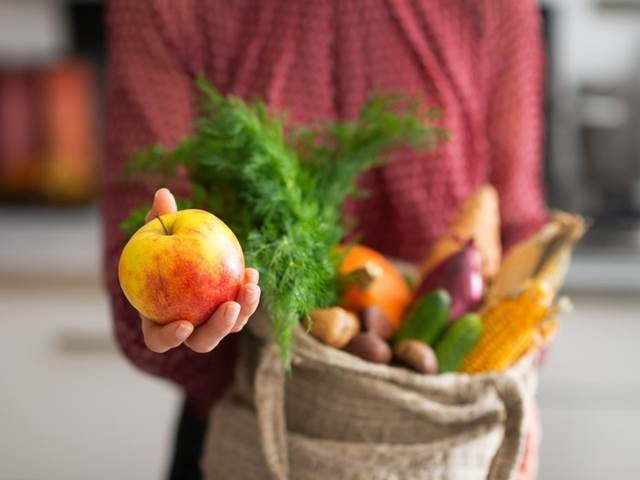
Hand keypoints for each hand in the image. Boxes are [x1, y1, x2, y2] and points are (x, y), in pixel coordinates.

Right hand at [140, 188, 260, 353]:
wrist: (180, 256)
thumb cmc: (158, 247)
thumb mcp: (155, 233)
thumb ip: (158, 219)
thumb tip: (163, 193)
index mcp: (158, 321)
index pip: (159, 340)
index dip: (170, 337)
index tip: (184, 324)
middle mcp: (186, 329)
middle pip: (202, 341)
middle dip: (219, 328)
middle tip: (230, 307)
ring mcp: (210, 323)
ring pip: (229, 328)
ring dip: (243, 310)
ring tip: (250, 286)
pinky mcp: (230, 313)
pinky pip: (241, 307)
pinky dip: (247, 293)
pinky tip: (252, 273)